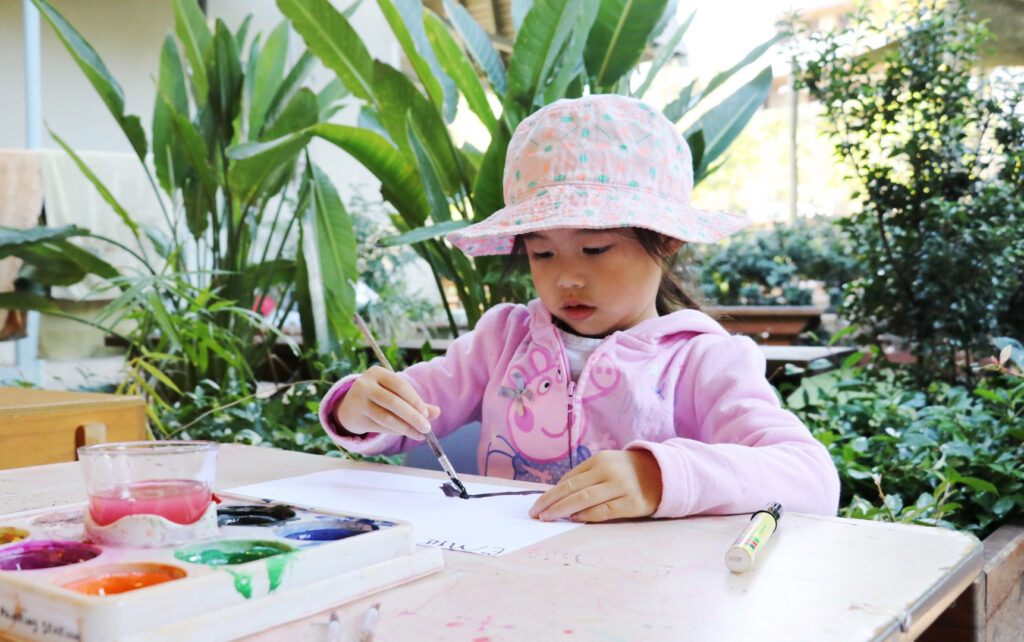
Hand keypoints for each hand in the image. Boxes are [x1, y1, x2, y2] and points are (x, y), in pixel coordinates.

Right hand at [334, 366, 440, 439]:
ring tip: (419, 434)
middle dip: (413, 417)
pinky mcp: (356, 417)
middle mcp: (365, 384)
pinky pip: (380, 426)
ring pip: (386, 417)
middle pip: (393, 402)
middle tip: (427, 428)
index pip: (400, 385)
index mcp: (377, 372)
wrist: (349, 406)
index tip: (426, 414)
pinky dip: (395, 431)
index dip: (415, 400)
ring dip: (406, 428)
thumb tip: (437, 412)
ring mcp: (359, 401)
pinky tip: (405, 433)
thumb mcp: (395, 394)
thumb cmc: (379, 397)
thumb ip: (415, 402)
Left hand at [528, 450, 662, 522]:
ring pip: (584, 500)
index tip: (537, 505)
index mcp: (599, 460)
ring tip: (548, 518)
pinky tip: (574, 519)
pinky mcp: (632, 503)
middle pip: (572, 489)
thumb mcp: (606, 465)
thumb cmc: (628, 471)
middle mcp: (609, 472)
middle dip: (551, 503)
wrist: (664, 473)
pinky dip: (587, 516)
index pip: (569, 480)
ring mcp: (621, 487)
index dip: (550, 494)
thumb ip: (585, 476)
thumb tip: (557, 492)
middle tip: (536, 514)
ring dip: (563, 510)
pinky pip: (604, 511)